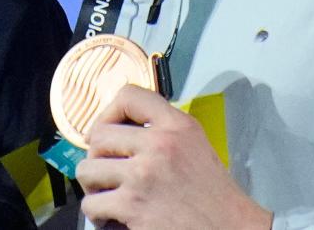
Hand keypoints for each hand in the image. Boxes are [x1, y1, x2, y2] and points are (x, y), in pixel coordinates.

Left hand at [76, 85, 270, 229]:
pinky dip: (98, 213)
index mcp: (177, 124)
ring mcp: (143, 174)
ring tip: (108, 193)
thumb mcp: (194, 143)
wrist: (226, 225)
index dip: (109, 113)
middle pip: (99, 134)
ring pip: (87, 169)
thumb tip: (121, 130)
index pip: (128, 96)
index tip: (108, 130)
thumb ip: (163, 129)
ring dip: (93, 185)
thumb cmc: (211, 192)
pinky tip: (113, 215)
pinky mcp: (132, 204)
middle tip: (107, 170)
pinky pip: (91, 203)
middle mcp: (160, 143)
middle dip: (97, 155)